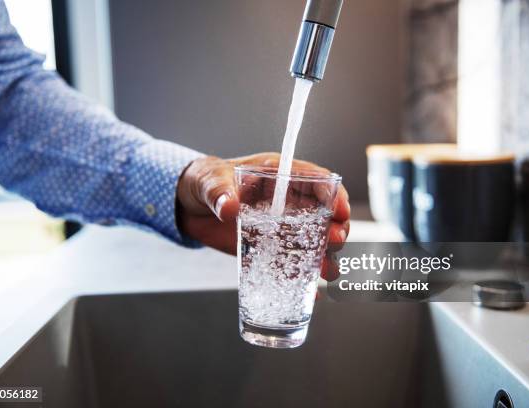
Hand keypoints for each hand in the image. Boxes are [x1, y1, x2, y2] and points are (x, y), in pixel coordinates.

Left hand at [176, 153, 349, 274]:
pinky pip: (290, 263)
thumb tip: (228, 207)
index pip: (316, 180)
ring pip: (313, 241)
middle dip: (335, 228)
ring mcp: (280, 227)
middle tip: (335, 242)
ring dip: (325, 256)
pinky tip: (310, 294)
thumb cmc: (203, 182)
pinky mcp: (269, 248)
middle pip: (323, 214)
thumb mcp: (209, 181)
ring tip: (327, 272)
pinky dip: (301, 278)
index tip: (340, 211)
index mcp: (278, 176)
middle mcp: (287, 202)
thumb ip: (218, 192)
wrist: (188, 207)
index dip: (333, 194)